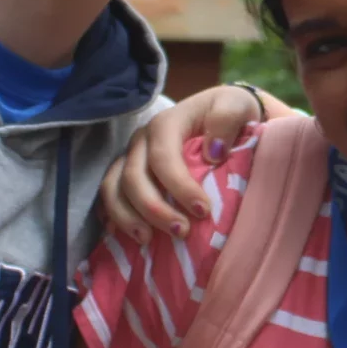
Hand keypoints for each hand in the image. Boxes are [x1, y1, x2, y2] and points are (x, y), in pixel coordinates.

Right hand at [100, 84, 299, 239]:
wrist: (222, 115)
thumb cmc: (230, 113)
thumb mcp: (237, 106)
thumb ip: (227, 120)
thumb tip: (212, 152)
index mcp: (166, 123)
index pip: (163, 157)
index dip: (179, 187)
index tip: (203, 211)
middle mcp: (141, 139)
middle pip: (134, 177)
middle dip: (154, 208)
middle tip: (182, 232)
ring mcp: (130, 157)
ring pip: (113, 188)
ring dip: (128, 217)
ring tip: (148, 241)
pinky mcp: (126, 173)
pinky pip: (109, 196)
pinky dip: (115, 217)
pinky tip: (129, 237)